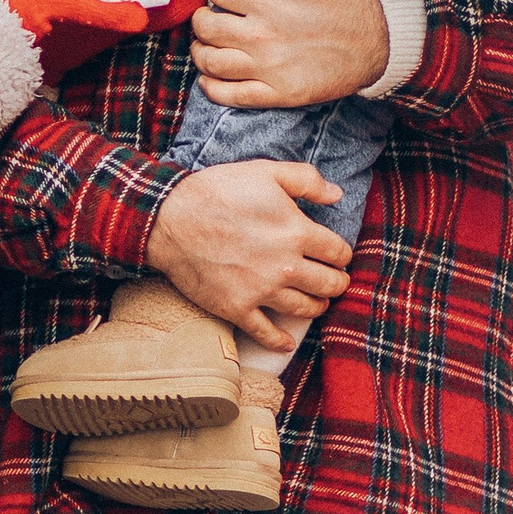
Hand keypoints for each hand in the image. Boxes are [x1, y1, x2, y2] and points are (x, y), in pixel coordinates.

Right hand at [147, 161, 352, 347]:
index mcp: (297, 232)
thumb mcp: (265, 171)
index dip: (342, 254)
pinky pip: (266, 333)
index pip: (338, 252)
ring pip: (306, 309)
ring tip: (317, 302)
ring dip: (317, 307)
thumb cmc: (217, 192)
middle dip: (337, 283)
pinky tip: (288, 342)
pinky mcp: (237, 308)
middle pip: (329, 284)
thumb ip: (306, 180)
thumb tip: (337, 194)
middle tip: (335, 281)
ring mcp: (261, 291)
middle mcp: (285, 266)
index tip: (337, 255)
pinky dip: (281, 341)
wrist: (170, 220)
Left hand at [190, 0, 392, 109]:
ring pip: (211, 63)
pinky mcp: (279, 94)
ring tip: (204, 45)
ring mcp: (268, 68)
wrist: (382, 38)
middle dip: (201, 20)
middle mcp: (260, 35)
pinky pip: (232, 96)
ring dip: (200, 52)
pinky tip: (209, 79)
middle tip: (206, 18)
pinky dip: (212, 89)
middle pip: (207, 29)